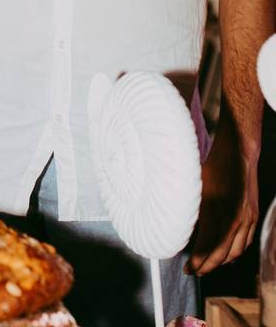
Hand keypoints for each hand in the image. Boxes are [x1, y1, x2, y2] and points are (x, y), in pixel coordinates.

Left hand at [186, 115, 259, 275]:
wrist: (239, 151)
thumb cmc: (210, 165)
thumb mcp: (191, 185)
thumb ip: (186, 207)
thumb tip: (170, 225)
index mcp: (217, 211)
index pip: (207, 246)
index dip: (198, 261)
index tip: (187, 269)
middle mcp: (235, 218)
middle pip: (222, 254)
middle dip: (207, 266)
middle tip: (193, 271)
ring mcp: (248, 218)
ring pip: (236, 251)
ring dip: (221, 261)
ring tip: (206, 265)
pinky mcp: (253, 215)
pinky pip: (246, 242)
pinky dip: (235, 252)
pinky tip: (225, 254)